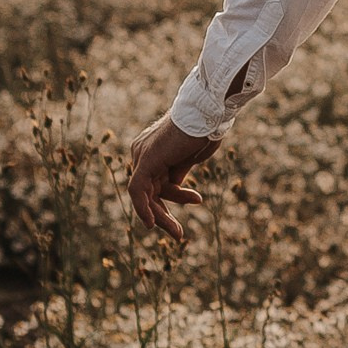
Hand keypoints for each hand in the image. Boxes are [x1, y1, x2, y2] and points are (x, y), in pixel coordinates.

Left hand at [127, 115, 219, 242]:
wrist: (209, 112)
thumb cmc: (205, 129)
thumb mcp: (190, 156)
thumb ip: (178, 170)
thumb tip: (175, 186)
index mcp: (152, 150)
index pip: (157, 182)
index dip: (174, 198)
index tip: (196, 201)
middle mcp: (142, 152)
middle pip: (149, 191)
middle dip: (163, 214)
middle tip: (178, 234)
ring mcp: (142, 155)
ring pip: (145, 195)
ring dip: (161, 217)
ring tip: (178, 233)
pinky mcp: (145, 160)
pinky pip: (138, 190)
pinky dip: (143, 208)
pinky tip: (152, 224)